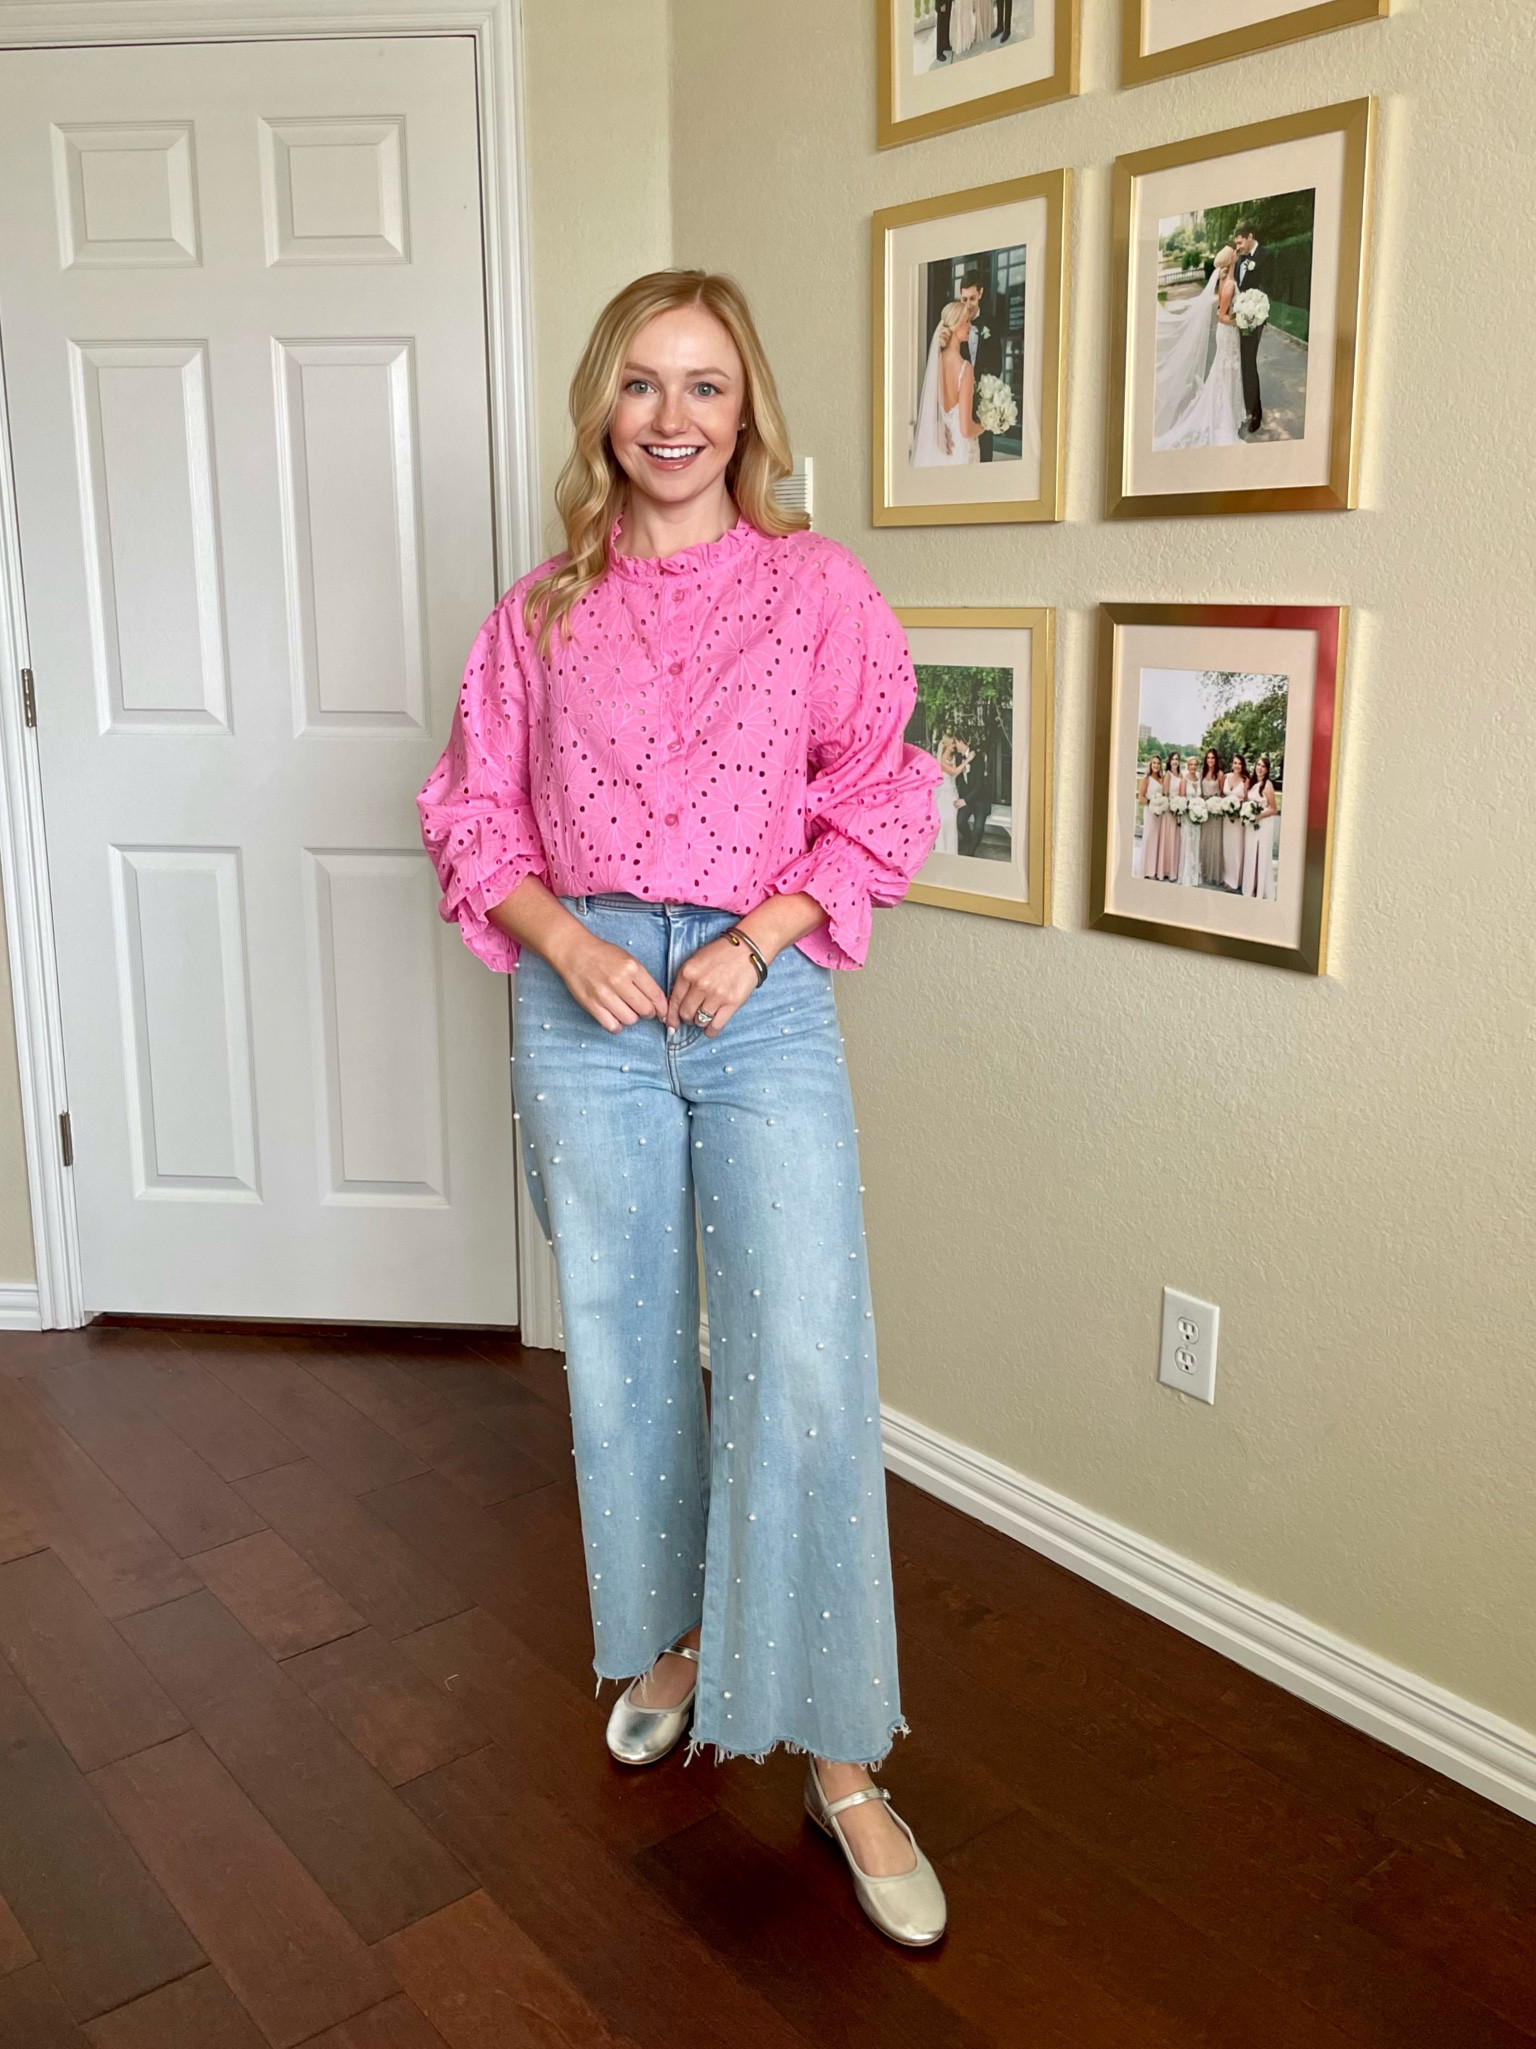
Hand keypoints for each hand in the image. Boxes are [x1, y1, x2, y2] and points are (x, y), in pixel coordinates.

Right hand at [550, 932, 668, 1034]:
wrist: (574, 951)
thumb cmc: (602, 954)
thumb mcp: (628, 959)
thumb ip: (642, 979)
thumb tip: (657, 1001)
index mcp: (632, 967)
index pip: (656, 995)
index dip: (662, 1007)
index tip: (662, 1012)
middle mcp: (619, 981)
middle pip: (645, 1010)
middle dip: (648, 1013)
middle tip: (644, 1010)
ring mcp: (604, 994)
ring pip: (630, 1020)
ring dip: (631, 1018)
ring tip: (626, 1009)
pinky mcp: (592, 1005)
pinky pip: (612, 1026)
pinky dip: (617, 1025)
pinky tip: (615, 1016)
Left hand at [665, 935, 760, 1037]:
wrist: (747, 949)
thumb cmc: (722, 954)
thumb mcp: (696, 961)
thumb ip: (685, 980)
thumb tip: (677, 1004)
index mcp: (688, 973)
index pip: (674, 1001)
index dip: (671, 1016)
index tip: (671, 1025)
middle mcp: (700, 985)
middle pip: (685, 1013)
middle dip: (687, 1018)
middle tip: (692, 1016)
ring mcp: (716, 995)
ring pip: (699, 1021)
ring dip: (700, 1022)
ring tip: (705, 1016)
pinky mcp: (731, 1003)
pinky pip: (715, 1026)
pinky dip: (710, 1031)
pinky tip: (710, 1029)